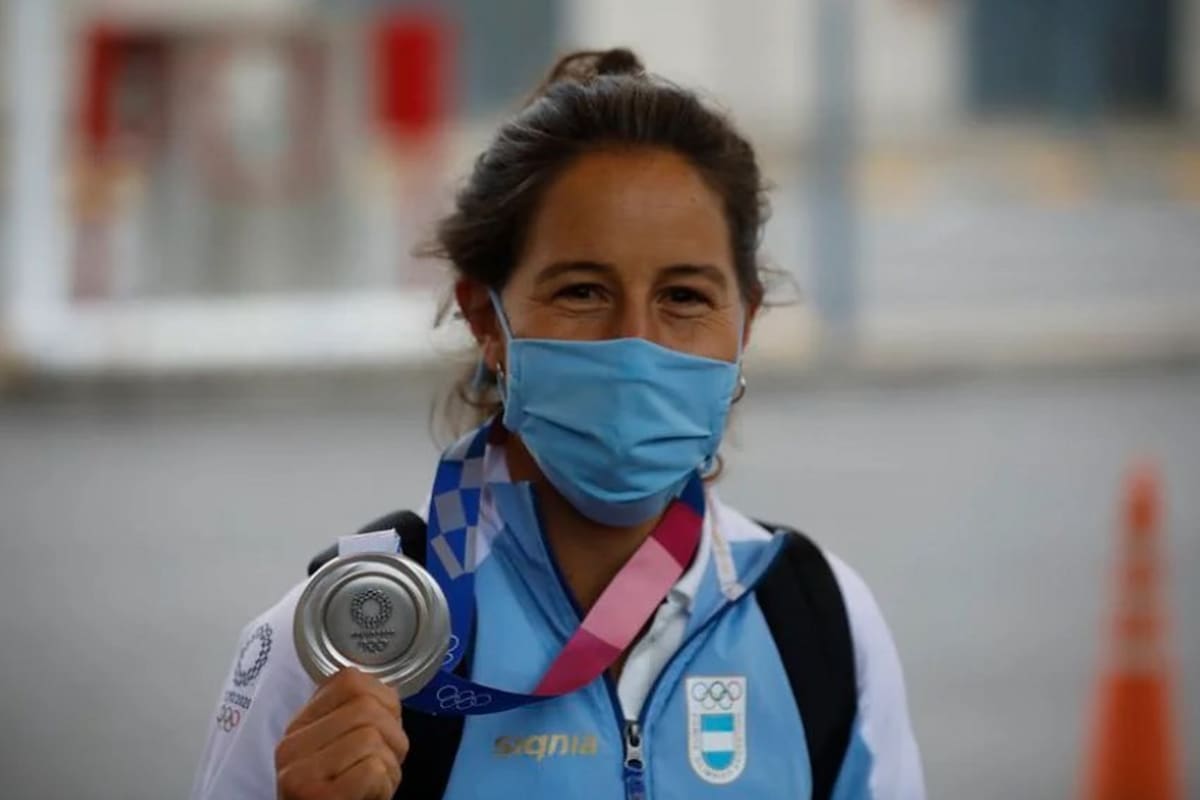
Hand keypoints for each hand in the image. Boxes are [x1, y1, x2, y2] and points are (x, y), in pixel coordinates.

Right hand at [275, 668, 408, 799]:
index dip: (384, 698)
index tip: (387, 725)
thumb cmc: (341, 794)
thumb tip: (385, 693)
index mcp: (298, 726)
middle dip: (394, 735)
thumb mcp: (340, 751)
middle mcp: (291, 746)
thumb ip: (353, 719)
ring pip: (371, 737)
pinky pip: (373, 768)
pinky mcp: (316, 798)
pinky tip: (372, 796)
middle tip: (387, 763)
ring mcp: (299, 773)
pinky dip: (386, 783)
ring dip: (391, 764)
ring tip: (377, 783)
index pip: (349, 680)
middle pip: (366, 708)